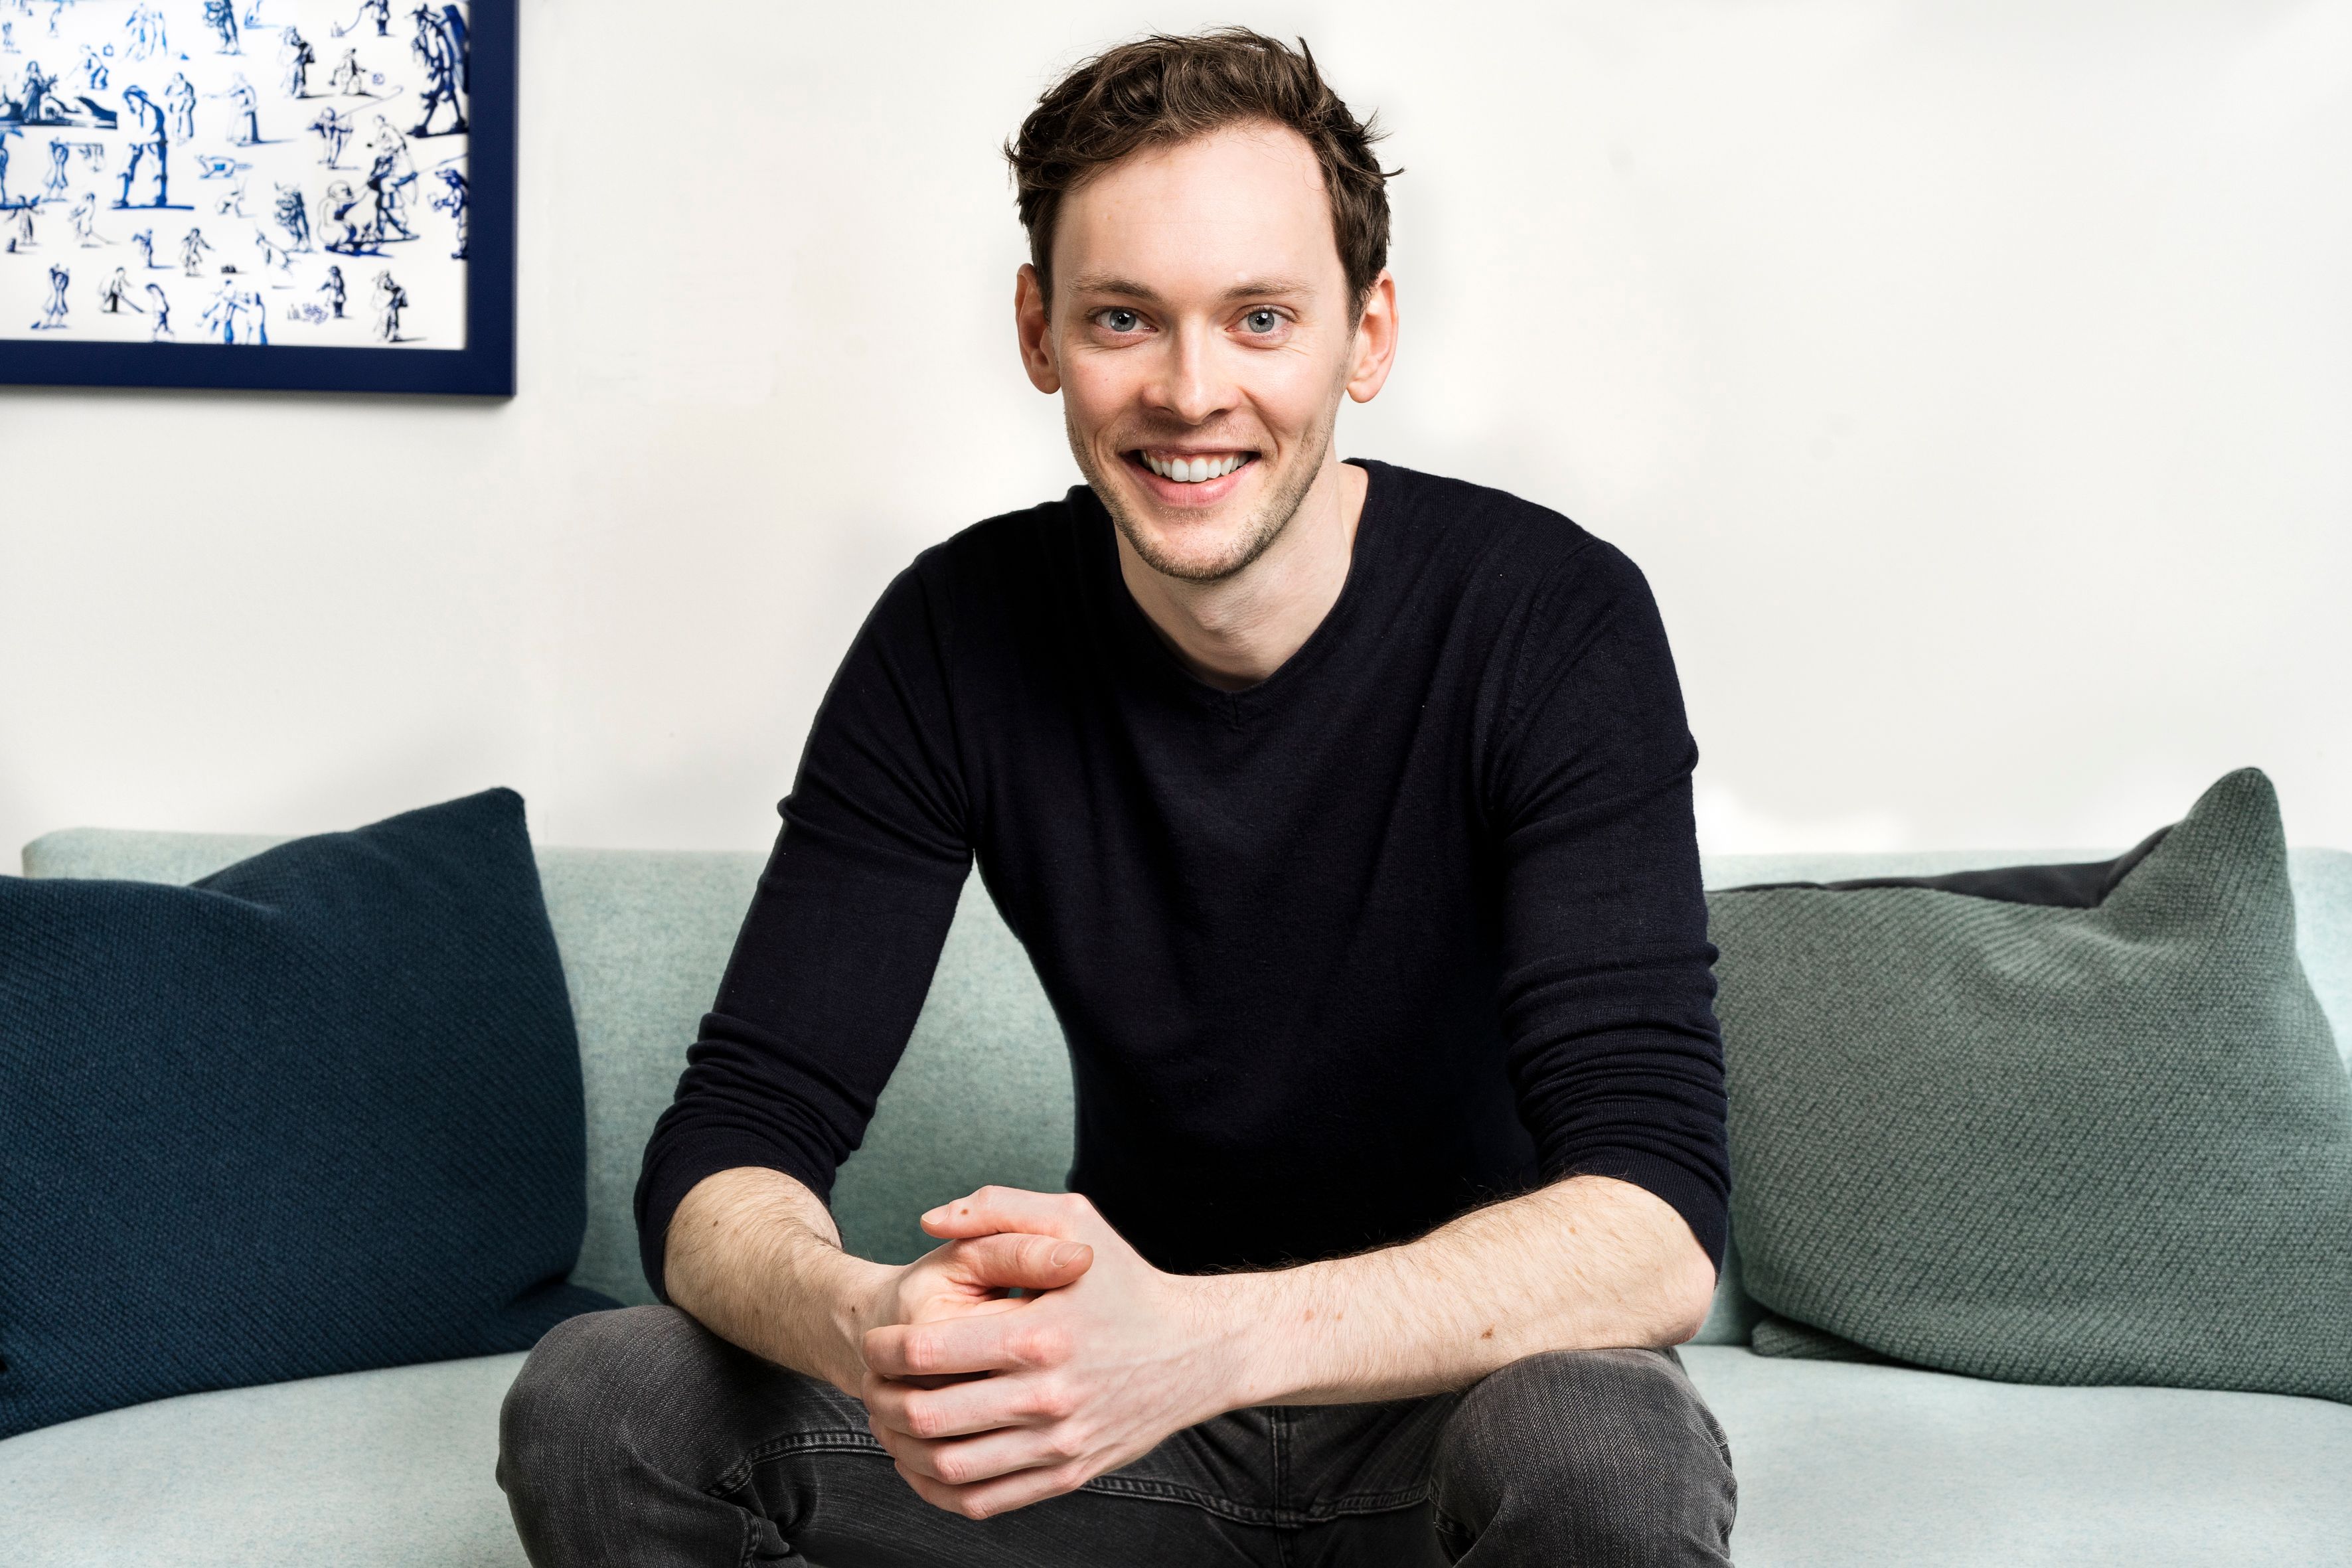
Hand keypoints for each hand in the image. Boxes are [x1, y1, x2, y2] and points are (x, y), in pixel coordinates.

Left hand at [860, 1187, 1240, 1518]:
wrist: (1194, 1352)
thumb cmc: (1126, 1283)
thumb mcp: (1073, 1220)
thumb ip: (998, 1208)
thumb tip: (930, 1220)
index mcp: (1039, 1335)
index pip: (928, 1352)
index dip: (884, 1349)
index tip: (878, 1342)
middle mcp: (1048, 1397)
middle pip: (928, 1416)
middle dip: (881, 1399)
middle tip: (872, 1383)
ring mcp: (1058, 1444)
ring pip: (947, 1467)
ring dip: (901, 1447)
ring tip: (890, 1420)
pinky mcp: (1067, 1474)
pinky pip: (981, 1501)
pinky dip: (937, 1488)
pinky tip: (923, 1461)